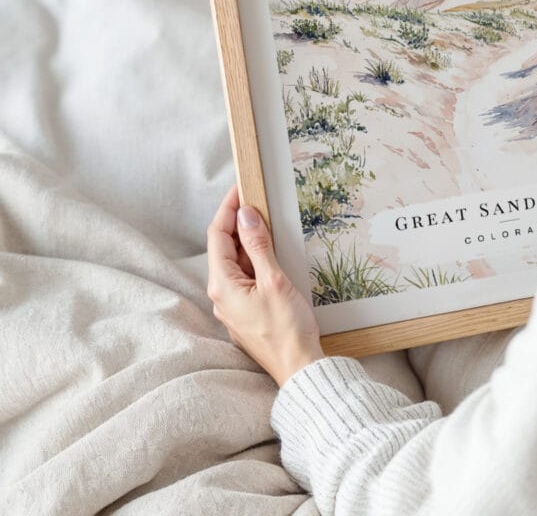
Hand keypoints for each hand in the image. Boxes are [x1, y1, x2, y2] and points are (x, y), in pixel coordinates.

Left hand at [206, 183, 324, 385]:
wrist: (299, 368)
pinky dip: (255, 258)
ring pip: (236, 262)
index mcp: (223, 285)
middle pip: (224, 247)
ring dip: (248, 239)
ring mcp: (233, 305)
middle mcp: (222, 295)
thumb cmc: (287, 328)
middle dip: (238, 221)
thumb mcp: (274, 280)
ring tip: (266, 219)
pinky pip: (245, 276)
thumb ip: (258, 245)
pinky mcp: (247, 311)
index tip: (241, 188)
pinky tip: (270, 251)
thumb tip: (246, 215)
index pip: (218, 235)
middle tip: (256, 198)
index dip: (228, 209)